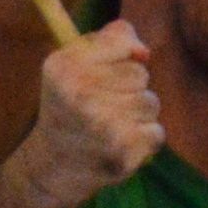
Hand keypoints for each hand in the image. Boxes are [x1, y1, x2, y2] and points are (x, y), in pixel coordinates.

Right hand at [15, 21, 166, 207]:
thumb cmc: (68, 108)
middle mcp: (81, 93)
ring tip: (110, 128)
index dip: (120, 58)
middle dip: (129, 89)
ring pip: (150, 103)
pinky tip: (120, 146)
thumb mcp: (73, 64)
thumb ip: (110, 40)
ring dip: (137, 116)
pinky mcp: (122, 151)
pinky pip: (156, 132)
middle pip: (140, 74)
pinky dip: (144, 140)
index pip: (122, 42)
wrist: (51, 167)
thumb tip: (144, 53)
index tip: (101, 75)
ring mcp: (103, 124)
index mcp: (66, 66)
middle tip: (101, 109)